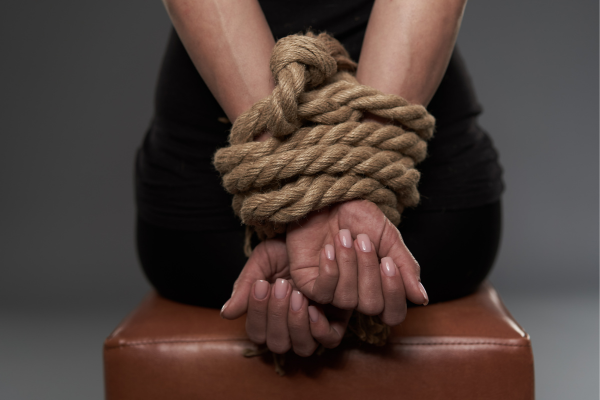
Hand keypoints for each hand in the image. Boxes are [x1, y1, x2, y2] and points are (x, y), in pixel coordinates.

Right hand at [221, 238, 351, 355]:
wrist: (315, 234)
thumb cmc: (285, 250)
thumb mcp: (261, 263)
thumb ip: (245, 287)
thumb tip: (227, 314)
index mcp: (268, 317)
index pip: (257, 333)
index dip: (258, 314)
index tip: (262, 285)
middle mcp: (290, 328)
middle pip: (278, 344)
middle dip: (277, 315)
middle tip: (282, 286)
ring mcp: (313, 328)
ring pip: (303, 347)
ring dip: (297, 323)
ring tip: (297, 294)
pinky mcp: (337, 322)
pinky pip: (329, 340)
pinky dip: (320, 328)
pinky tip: (314, 307)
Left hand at [286, 200, 427, 324]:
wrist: (326, 199)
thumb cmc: (357, 217)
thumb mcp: (388, 237)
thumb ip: (405, 267)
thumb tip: (422, 298)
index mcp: (379, 286)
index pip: (393, 313)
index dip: (393, 294)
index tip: (388, 262)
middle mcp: (356, 294)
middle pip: (370, 306)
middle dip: (368, 271)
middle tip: (362, 241)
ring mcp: (332, 292)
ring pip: (346, 299)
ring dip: (347, 264)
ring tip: (343, 237)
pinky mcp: (308, 286)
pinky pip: (323, 293)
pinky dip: (329, 270)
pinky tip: (327, 249)